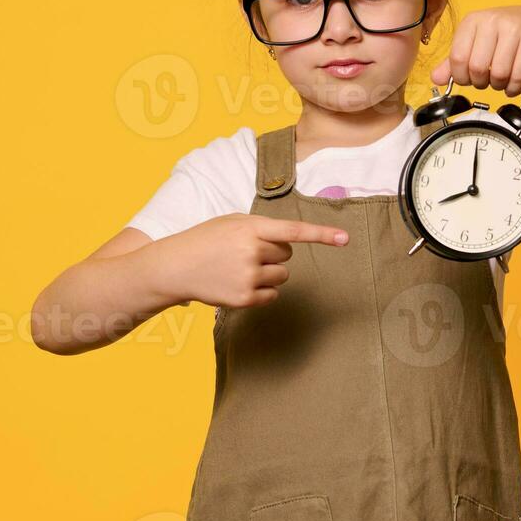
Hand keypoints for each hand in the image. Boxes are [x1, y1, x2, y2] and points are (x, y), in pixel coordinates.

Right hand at [150, 213, 348, 308]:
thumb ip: (262, 228)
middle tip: (245, 252)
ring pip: (282, 275)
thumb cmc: (206, 240)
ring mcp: (248, 276)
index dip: (322, 234)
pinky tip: (239, 283)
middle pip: (287, 255)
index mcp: (251, 228)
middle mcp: (252, 251)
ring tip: (239, 268)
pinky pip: (272, 295)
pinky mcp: (244, 298)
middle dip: (272, 253)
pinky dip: (262, 291)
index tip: (345, 239)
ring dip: (268, 272)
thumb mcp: (232, 222)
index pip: (293, 231)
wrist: (175, 267)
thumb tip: (291, 244)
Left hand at [430, 6, 520, 94]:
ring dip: (499, 86)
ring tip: (502, 81)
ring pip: (498, 73)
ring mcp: (513, 28)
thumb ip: (455, 61)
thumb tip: (436, 79)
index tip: (468, 80)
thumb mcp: (477, 43)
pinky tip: (514, 85)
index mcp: (472, 21)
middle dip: (481, 83)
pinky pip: (518, 74)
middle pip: (477, 67)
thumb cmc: (504, 36)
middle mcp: (491, 20)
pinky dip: (514, 88)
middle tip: (487, 81)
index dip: (461, 77)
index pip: (457, 58)